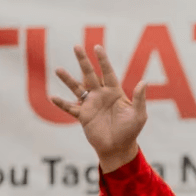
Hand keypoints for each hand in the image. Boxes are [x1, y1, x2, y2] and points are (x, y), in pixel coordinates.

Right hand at [53, 45, 147, 171]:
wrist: (119, 148)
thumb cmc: (131, 131)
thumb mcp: (138, 115)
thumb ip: (139, 99)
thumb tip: (144, 82)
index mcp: (115, 92)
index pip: (108, 72)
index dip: (103, 60)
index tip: (97, 47)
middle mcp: (101, 95)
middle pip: (90, 75)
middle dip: (83, 61)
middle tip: (76, 46)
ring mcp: (91, 105)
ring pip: (77, 88)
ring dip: (68, 79)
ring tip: (58, 69)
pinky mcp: (83, 116)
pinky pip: (70, 108)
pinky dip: (62, 103)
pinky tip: (52, 97)